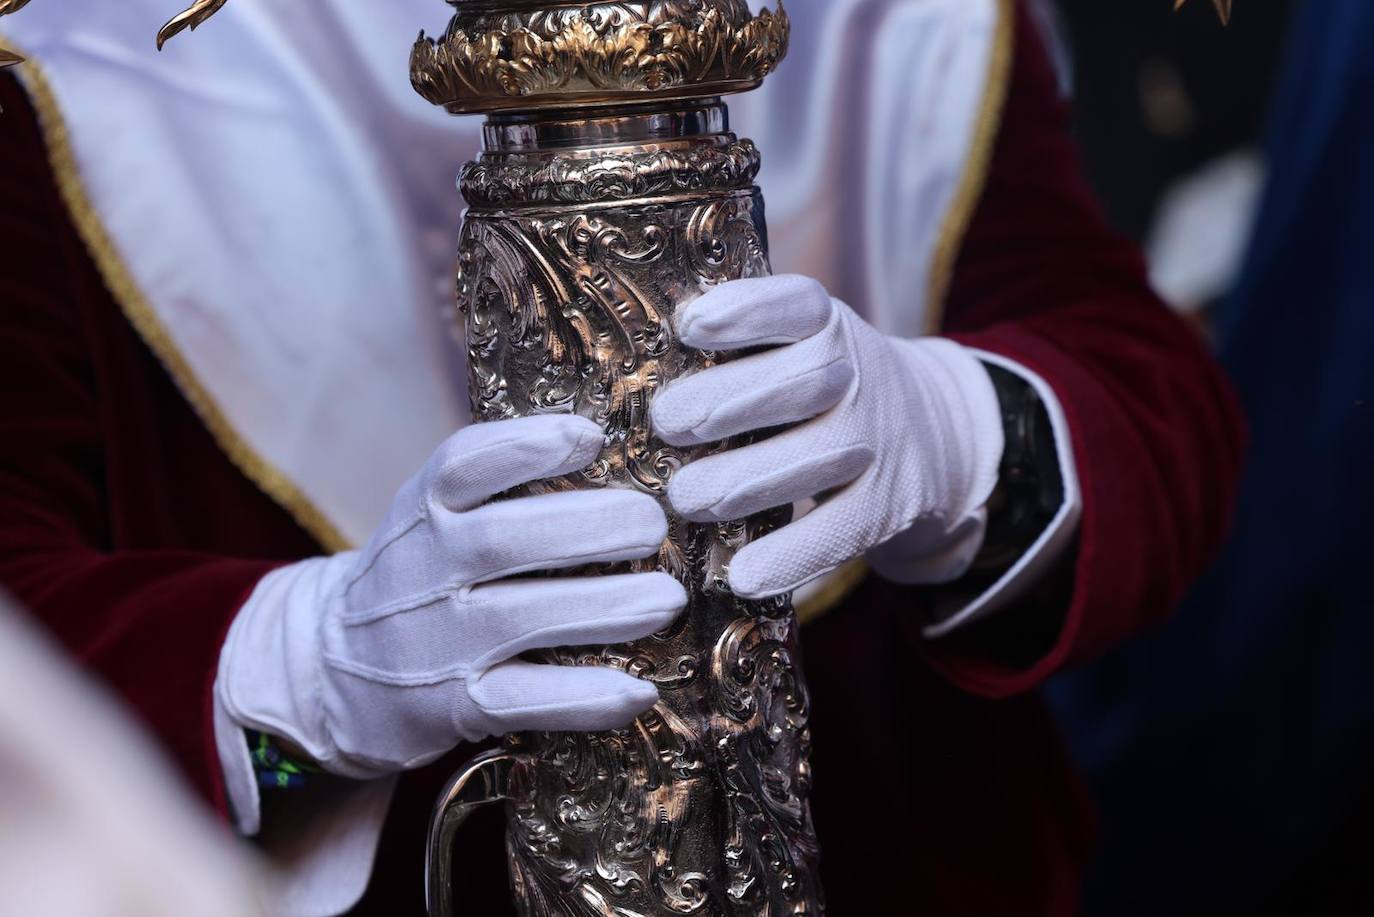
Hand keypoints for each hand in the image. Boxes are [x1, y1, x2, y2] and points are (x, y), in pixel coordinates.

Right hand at [217, 415, 683, 778]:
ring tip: (667, 598)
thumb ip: (500, 484)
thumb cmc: (419, 576)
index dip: (528, 445)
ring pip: (521, 619)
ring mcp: (437, 641)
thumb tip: (612, 443)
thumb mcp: (434, 515)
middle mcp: (423, 569)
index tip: (590, 436)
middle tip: (653, 523)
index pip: (464, 464)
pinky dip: (584, 697)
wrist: (333, 671)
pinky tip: (639, 689)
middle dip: (588, 527)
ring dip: (603, 608)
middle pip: (503, 540)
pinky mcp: (453, 707)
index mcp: (424, 508)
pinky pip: (524, 701)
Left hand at [652, 275, 1003, 598]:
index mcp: (826, 323)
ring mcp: (877, 441)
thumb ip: (735, 348)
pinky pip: (841, 531)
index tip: (689, 325)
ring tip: (685, 498)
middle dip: (729, 402)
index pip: (796, 305)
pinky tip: (743, 574)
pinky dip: (792, 556)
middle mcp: (859, 375)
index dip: (746, 312)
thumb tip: (632, 368)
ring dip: (747, 480)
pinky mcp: (889, 505)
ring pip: (818, 457)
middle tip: (667, 425)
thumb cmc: (818, 386)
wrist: (932, 433)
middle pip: (804, 381)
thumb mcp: (794, 345)